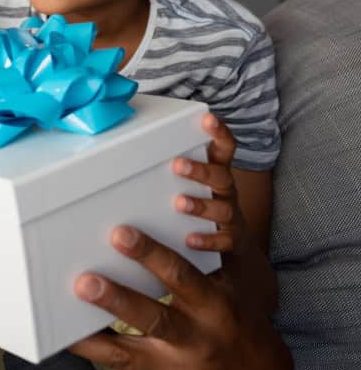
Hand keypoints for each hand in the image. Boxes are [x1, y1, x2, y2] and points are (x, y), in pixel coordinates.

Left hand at [69, 226, 291, 369]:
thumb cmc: (233, 317)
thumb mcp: (228, 288)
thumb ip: (198, 259)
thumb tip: (153, 219)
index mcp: (214, 304)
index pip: (181, 276)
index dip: (151, 255)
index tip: (121, 234)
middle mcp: (197, 336)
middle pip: (154, 317)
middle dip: (117, 299)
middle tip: (84, 280)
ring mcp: (177, 364)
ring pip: (129, 353)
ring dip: (94, 337)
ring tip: (63, 314)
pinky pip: (122, 367)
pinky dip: (95, 352)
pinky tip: (70, 338)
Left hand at [173, 114, 249, 256]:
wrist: (235, 250)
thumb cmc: (202, 209)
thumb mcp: (192, 184)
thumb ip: (171, 170)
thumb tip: (134, 150)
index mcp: (215, 175)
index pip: (222, 150)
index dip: (219, 133)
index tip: (207, 119)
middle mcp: (226, 193)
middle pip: (222, 177)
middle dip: (201, 170)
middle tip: (178, 165)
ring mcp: (231, 217)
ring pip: (223, 209)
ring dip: (201, 204)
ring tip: (179, 203)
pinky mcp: (232, 241)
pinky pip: (224, 240)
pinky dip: (208, 240)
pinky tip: (190, 239)